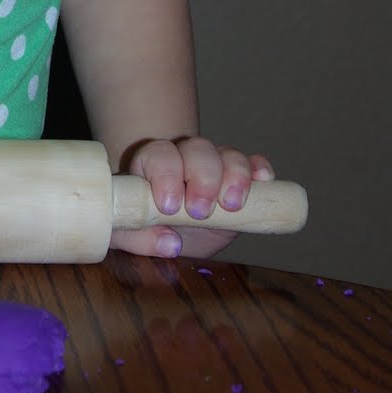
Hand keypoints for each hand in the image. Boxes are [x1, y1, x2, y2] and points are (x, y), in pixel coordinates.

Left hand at [111, 137, 274, 259]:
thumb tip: (169, 243)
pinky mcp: (239, 178)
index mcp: (151, 165)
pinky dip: (259, 167)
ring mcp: (214, 165)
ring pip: (226, 153)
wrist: (171, 230)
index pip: (159, 155)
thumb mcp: (129, 234)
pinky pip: (252, 162)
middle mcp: (184, 158)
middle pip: (197, 148)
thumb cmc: (146, 226)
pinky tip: (264, 180)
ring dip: (233, 175)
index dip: (166, 175)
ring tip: (232, 205)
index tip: (169, 206)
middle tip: (199, 211)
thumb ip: (137, 238)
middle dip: (202, 178)